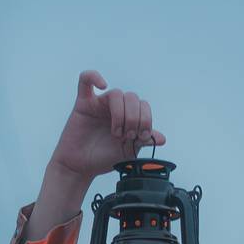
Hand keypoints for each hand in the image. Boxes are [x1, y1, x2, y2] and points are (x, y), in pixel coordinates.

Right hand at [49, 70, 167, 180]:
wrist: (81, 167)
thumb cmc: (103, 158)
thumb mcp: (129, 151)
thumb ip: (143, 141)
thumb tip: (163, 138)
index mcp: (128, 116)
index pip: (143, 105)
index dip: (146, 118)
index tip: (142, 136)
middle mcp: (115, 108)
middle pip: (132, 97)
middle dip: (134, 118)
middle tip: (128, 135)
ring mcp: (99, 104)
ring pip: (116, 94)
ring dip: (121, 113)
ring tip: (117, 132)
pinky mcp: (83, 103)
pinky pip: (86, 80)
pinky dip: (93, 77)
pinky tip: (102, 85)